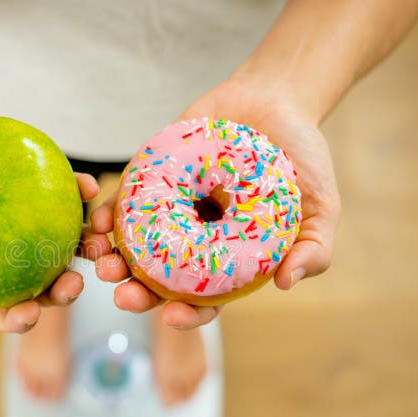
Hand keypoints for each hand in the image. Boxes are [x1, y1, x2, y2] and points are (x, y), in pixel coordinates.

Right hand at [0, 88, 100, 330]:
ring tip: (95, 247)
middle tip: (71, 285)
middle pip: (40, 281)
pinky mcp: (40, 180)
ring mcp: (26, 214)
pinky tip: (91, 189)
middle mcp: (5, 247)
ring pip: (63, 242)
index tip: (29, 314)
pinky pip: (66, 190)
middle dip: (62, 293)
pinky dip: (81, 190)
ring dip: (85, 249)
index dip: (16, 318)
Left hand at [88, 74, 340, 329]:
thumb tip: (287, 282)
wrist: (275, 99)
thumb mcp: (320, 205)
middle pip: (160, 279)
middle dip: (138, 293)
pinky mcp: (151, 178)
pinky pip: (124, 202)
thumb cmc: (300, 159)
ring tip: (102, 261)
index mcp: (228, 260)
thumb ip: (313, 246)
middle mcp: (194, 240)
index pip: (205, 300)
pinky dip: (107, 215)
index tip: (172, 317)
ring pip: (134, 245)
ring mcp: (170, 210)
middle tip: (123, 295)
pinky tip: (97, 221)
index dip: (188, 315)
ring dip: (113, 259)